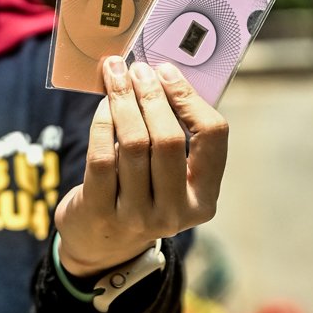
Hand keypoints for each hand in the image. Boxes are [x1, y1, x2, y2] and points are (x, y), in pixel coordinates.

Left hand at [54, 57, 228, 277]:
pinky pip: (102, 156)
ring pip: (133, 144)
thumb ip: (177, 135)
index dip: (190, 99)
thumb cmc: (142, 193)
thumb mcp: (171, 177)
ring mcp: (137, 217)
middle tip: (137, 69)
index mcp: (204, 199)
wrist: (101, 244)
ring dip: (123, 101)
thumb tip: (163, 74)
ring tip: (116, 76)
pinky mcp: (100, 213)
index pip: (212, 137)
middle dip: (151, 95)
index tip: (168, 72)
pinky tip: (103, 105)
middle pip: (168, 139)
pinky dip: (102, 123)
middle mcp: (175, 212)